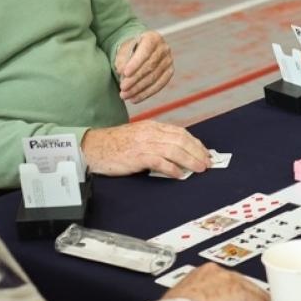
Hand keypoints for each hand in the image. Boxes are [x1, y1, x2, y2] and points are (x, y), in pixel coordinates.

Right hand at [82, 120, 208, 176]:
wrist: (93, 147)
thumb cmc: (115, 145)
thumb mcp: (138, 136)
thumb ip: (156, 141)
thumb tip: (177, 153)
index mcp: (152, 127)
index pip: (180, 132)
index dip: (195, 143)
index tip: (204, 153)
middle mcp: (150, 133)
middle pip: (181, 140)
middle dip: (197, 152)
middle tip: (207, 162)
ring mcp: (144, 144)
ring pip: (174, 149)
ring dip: (190, 160)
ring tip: (199, 169)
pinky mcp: (137, 156)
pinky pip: (159, 161)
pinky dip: (171, 168)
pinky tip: (179, 174)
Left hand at [116, 31, 173, 103]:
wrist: (141, 50)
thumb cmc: (131, 49)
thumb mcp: (124, 49)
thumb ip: (122, 59)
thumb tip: (121, 71)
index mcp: (153, 38)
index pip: (145, 51)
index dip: (135, 63)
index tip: (124, 73)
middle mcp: (164, 48)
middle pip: (150, 66)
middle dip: (135, 79)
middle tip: (122, 88)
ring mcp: (168, 61)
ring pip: (154, 78)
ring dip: (138, 89)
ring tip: (124, 95)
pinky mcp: (169, 73)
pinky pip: (159, 85)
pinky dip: (145, 93)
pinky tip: (134, 99)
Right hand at [163, 264, 272, 300]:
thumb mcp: (181, 297)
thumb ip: (191, 298)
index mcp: (204, 271)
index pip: (225, 277)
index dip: (233, 286)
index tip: (236, 293)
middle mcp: (219, 272)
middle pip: (241, 280)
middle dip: (249, 290)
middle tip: (258, 298)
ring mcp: (231, 281)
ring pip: (252, 288)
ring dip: (261, 298)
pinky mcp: (240, 294)